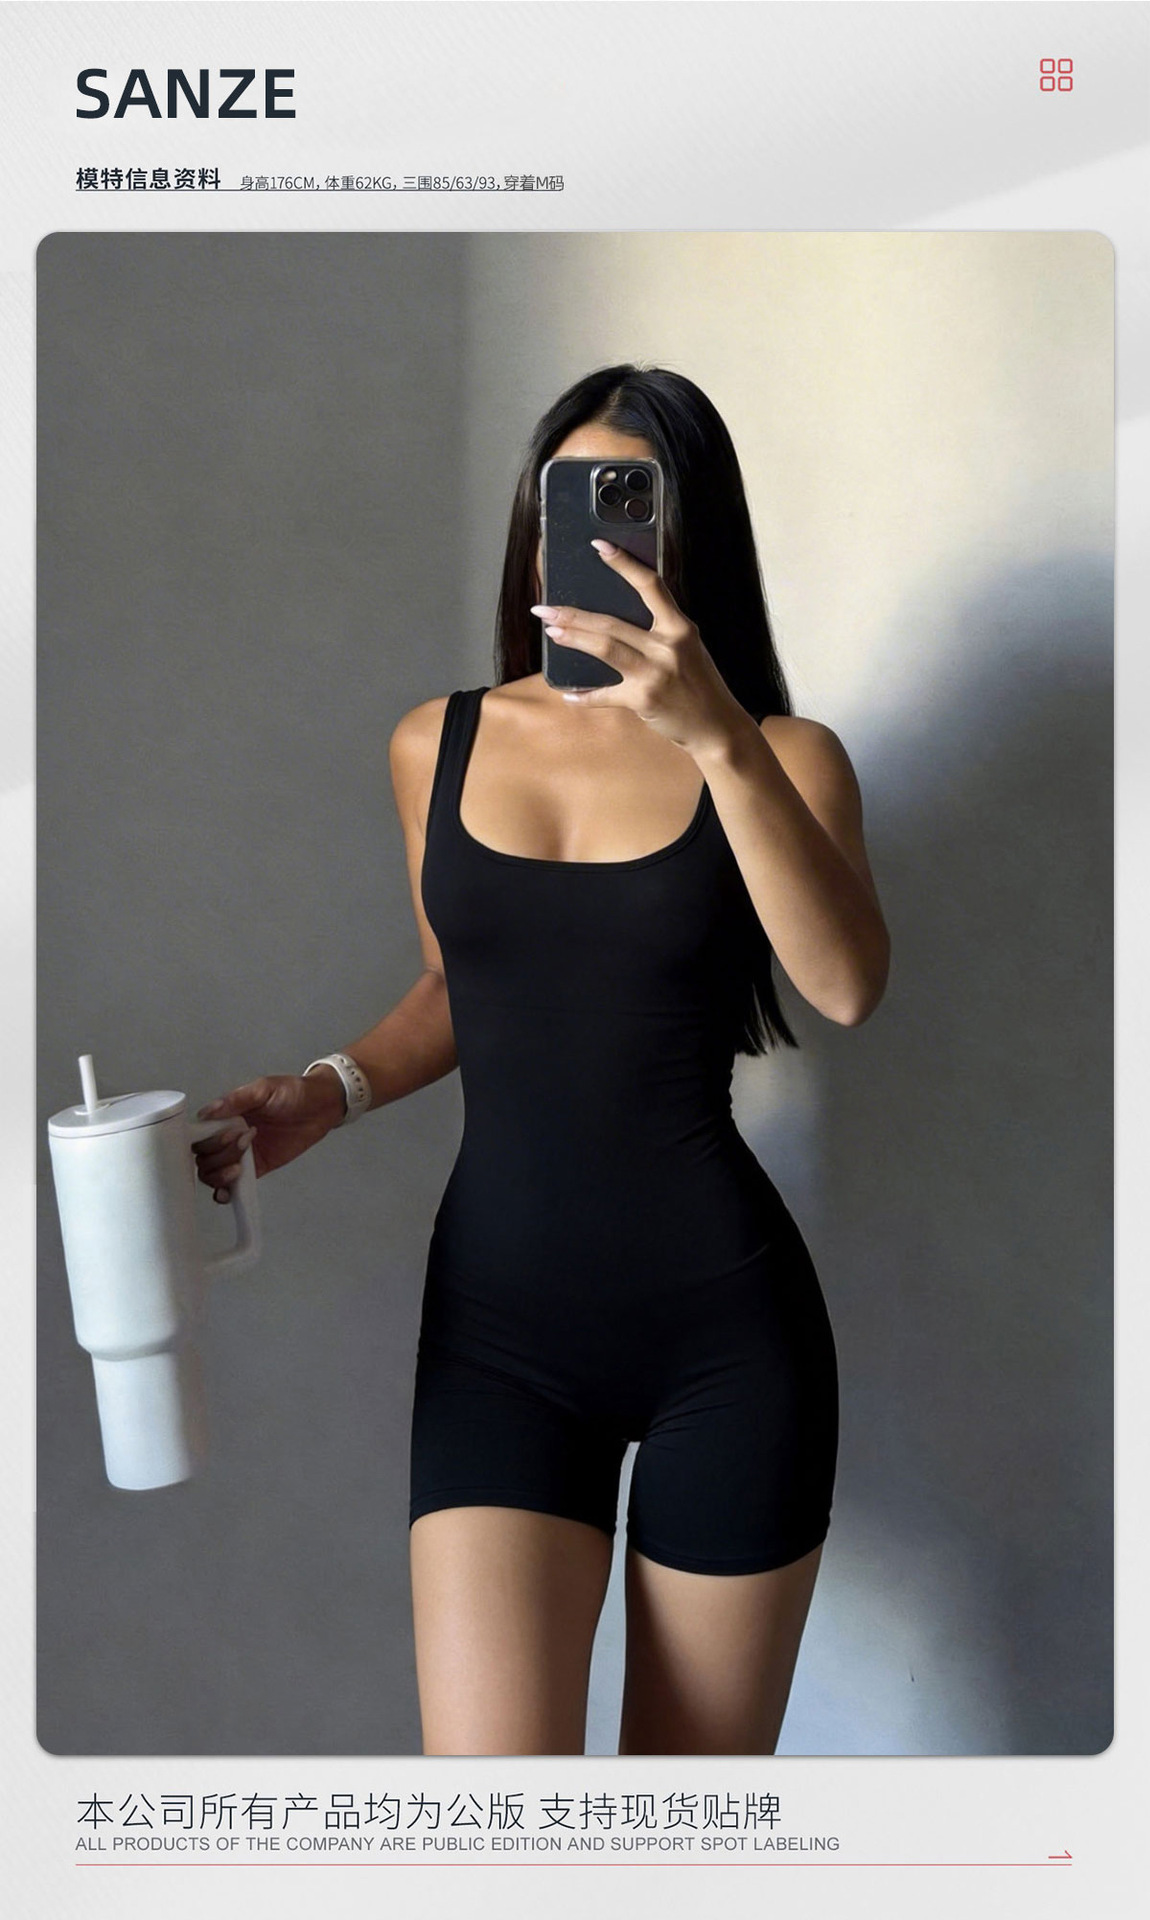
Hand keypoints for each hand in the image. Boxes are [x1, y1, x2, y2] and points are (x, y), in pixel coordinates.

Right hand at [192, 1071, 345, 1202]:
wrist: (321, 1107)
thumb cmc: (293, 1092)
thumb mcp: (264, 1089)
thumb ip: (236, 1100)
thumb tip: (206, 1112)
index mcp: (226, 1116)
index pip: (199, 1134)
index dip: (204, 1140)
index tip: (221, 1135)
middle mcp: (229, 1136)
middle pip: (204, 1156)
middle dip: (219, 1153)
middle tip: (245, 1139)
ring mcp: (241, 1155)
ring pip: (213, 1172)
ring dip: (220, 1173)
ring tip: (241, 1164)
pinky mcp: (256, 1169)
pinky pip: (233, 1185)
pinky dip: (224, 1192)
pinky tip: (227, 1192)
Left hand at [533, 542, 751, 757]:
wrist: (717, 726)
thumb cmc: (697, 683)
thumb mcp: (686, 648)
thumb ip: (658, 631)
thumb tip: (611, 620)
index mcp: (679, 627)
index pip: (650, 585)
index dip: (624, 563)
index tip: (599, 546)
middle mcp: (668, 645)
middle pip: (612, 622)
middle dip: (573, 614)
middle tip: (544, 609)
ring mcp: (655, 672)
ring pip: (605, 648)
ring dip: (573, 638)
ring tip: (552, 632)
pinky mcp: (644, 698)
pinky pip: (605, 694)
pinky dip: (584, 695)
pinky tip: (568, 692)